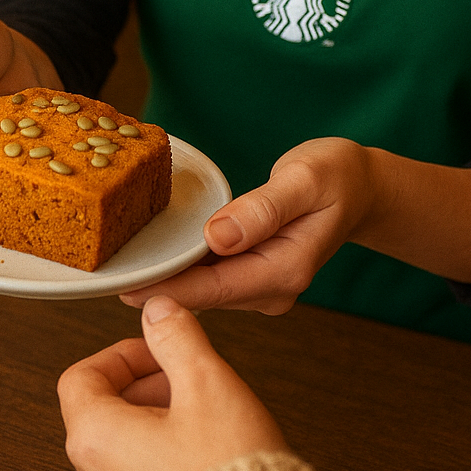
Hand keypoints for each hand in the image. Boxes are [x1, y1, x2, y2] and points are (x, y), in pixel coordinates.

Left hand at [58, 296, 286, 470]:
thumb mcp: (207, 381)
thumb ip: (176, 337)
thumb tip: (159, 313)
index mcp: (96, 440)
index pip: (81, 377)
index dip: (122, 354)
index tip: (156, 350)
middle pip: (101, 412)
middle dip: (145, 386)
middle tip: (187, 380)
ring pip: (121, 450)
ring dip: (155, 424)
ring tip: (203, 419)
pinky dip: (163, 463)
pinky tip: (203, 458)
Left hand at [122, 138, 371, 315]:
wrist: (361, 187)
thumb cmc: (336, 176)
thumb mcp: (304, 180)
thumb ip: (263, 209)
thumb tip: (218, 236)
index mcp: (286, 269)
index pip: (216, 287)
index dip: (170, 290)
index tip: (128, 290)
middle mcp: (274, 288)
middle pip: (206, 294)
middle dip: (160, 288)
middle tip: (109, 277)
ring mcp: (265, 287)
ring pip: (207, 289)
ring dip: (170, 282)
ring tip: (122, 269)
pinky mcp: (256, 276)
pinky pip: (215, 278)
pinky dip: (187, 271)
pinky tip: (159, 260)